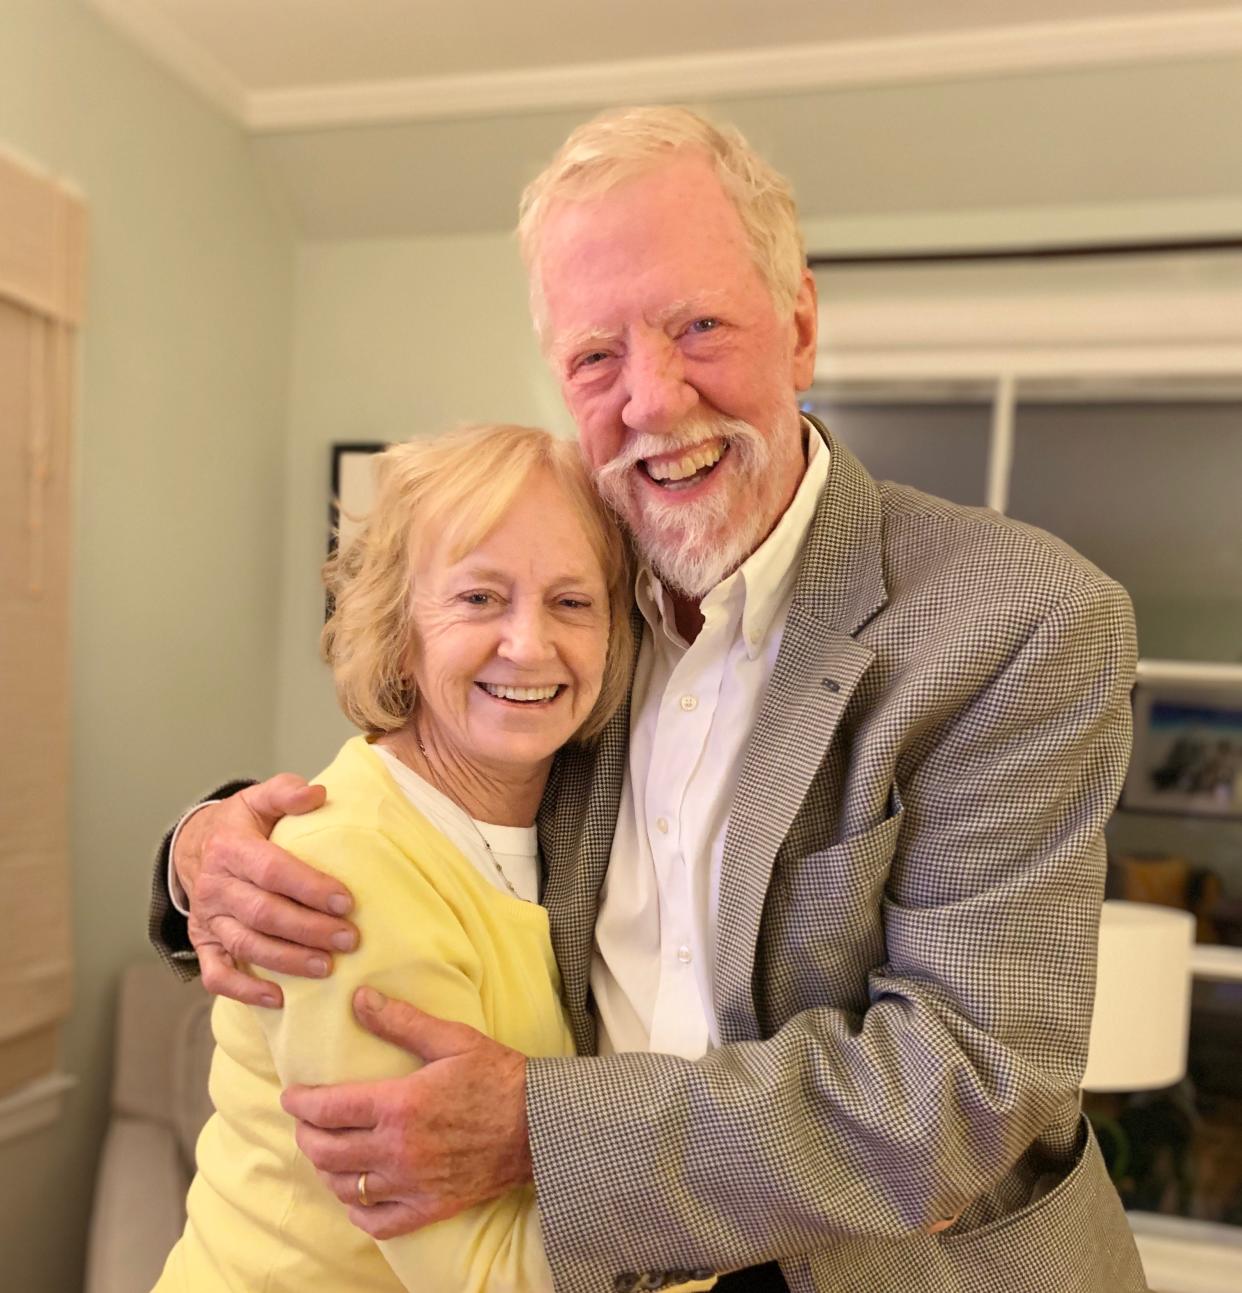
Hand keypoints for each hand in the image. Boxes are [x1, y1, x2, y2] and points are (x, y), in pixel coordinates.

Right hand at [177, 774, 357, 1006]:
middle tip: (349, 939)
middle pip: (263, 913)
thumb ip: (287, 792)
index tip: (347, 901)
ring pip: (246, 945)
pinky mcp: (203, 944)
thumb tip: (317, 793)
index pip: (272, 870)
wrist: (196, 847)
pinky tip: (278, 998)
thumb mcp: (259, 799)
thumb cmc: (241, 825)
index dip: (310, 887)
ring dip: (288, 960)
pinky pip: (217, 974)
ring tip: (326, 968)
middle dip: (309, 929)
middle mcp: (215, 886)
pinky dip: (245, 990)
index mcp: (231, 848)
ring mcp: (207, 919)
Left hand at [281, 987, 531, 1239]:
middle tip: (304, 1122)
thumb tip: (360, 999)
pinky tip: (354, 1194)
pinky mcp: (429, 1207)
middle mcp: (398, 1149)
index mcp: (400, 1105)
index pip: (329, 1108)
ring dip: (326, 1169)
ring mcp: (412, 1183)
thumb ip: (401, 1020)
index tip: (291, 1096)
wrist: (540, 1125)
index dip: (301, 1103)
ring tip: (324, 1153)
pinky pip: (377, 1220)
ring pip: (345, 1186)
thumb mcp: (451, 1039)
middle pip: (327, 1150)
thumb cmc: (498, 1077)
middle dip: (306, 1134)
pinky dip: (357, 1210)